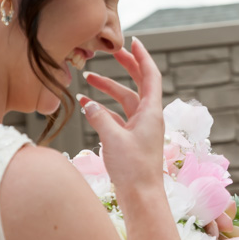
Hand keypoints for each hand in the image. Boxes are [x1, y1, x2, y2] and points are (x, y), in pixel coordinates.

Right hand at [77, 36, 164, 203]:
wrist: (141, 197)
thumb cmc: (133, 169)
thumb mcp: (112, 139)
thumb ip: (99, 118)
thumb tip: (89, 105)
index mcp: (151, 112)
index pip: (150, 76)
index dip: (142, 57)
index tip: (133, 42)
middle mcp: (149, 116)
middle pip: (139, 84)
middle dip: (126, 66)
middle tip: (112, 52)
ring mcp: (141, 128)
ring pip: (126, 101)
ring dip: (109, 89)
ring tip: (89, 79)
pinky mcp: (131, 139)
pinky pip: (118, 117)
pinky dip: (104, 110)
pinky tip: (87, 106)